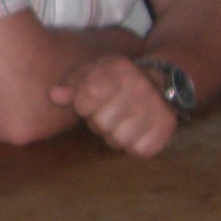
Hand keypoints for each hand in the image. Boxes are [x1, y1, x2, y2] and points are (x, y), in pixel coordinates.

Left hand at [48, 55, 176, 156]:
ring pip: (119, 139)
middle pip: (101, 123)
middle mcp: (140, 87)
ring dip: (114, 136)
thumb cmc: (116, 80)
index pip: (88, 97)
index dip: (82, 105)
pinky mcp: (166, 128)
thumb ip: (72, 83)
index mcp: (119, 70)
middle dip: (98, 122)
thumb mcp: (93, 73)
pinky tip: (136, 131)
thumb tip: (54, 95)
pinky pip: (139, 150)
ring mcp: (156, 108)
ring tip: (120, 122)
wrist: (160, 82)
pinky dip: (133, 145)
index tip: (88, 102)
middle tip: (107, 113)